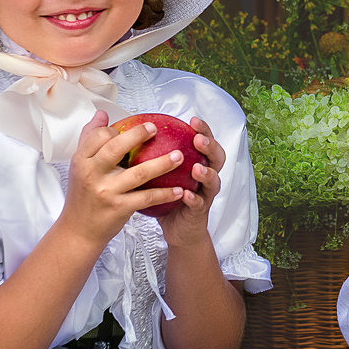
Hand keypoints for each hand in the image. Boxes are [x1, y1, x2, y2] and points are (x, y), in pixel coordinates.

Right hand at [58, 111, 185, 246]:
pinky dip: (165, 193)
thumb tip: (102, 114)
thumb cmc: (83, 196)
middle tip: (156, 128)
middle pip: (116, 147)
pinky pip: (147, 198)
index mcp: (81, 161)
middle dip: (139, 134)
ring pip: (139, 172)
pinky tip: (179, 190)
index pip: (99, 136)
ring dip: (163, 163)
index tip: (131, 128)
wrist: (79, 230)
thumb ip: (89, 139)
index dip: (116, 129)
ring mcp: (106, 191)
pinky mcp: (119, 208)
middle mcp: (92, 174)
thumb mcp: (79, 166)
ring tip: (179, 156)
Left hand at [157, 117, 224, 246]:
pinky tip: (186, 195)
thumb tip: (131, 134)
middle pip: (217, 157)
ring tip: (197, 168)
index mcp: (198, 162)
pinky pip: (199, 204)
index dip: (203, 130)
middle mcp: (206, 176)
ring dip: (207, 173)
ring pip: (213, 181)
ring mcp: (205, 194)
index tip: (193, 120)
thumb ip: (153, 155)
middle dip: (210, 146)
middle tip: (198, 140)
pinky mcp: (199, 212)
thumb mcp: (160, 174)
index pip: (204, 141)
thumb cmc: (167, 198)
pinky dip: (194, 199)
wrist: (177, 229)